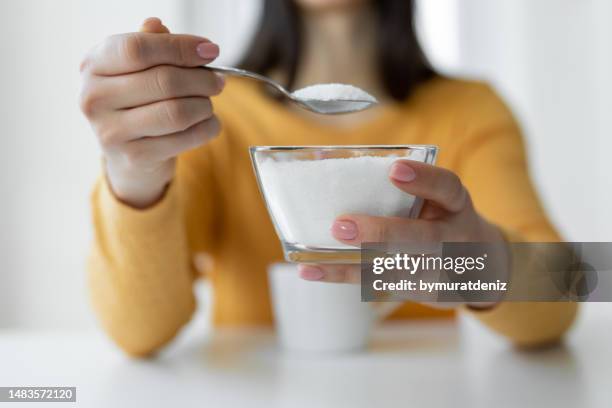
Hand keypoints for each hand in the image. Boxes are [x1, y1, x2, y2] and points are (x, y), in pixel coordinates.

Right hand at [80, 18, 223, 207]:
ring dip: (205, 105)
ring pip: (177, 112)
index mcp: (93, 65)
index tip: (210, 50)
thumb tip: (169, 30)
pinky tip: (209, 122)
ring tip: (209, 103)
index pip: (138, 48)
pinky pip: (185, 138)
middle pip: (163, 80)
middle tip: (218, 81)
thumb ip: (152, 45)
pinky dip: (207, 128)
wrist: (129, 154)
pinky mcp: (134, 157)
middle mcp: (94, 98)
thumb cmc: (138, 102)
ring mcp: (110, 131)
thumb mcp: (138, 69)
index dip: (180, 47)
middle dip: (201, 79)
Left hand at [298, 159, 508, 308]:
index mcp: (457, 205)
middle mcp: (456, 238)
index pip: (447, 188)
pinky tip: (313, 272)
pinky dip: (345, 277)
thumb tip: (336, 168)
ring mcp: (444, 271)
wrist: (482, 267)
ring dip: (356, 265)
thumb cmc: (443, 221)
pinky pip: (383, 286)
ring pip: (400, 271)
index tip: (394, 170)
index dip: (424, 179)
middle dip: (382, 233)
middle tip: (341, 226)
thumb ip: (406, 190)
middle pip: (423, 239)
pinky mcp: (427, 293)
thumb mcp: (440, 201)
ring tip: (316, 258)